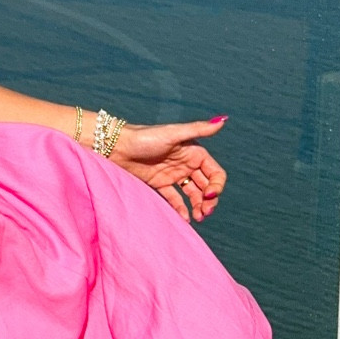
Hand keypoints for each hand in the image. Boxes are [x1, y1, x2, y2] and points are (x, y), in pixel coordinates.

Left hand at [111, 118, 226, 222]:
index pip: (215, 173)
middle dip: (209, 200)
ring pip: (193, 194)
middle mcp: (186, 163)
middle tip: (205, 213)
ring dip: (198, 206)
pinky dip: (181, 209)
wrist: (116, 146)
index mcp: (194, 152)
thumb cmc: (144, 137)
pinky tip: (184, 218)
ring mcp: (173, 174)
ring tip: (197, 218)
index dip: (216, 186)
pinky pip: (175, 199)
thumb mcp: (173, 133)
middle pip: (206, 186)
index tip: (209, 195)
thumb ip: (198, 129)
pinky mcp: (160, 183)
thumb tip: (223, 120)